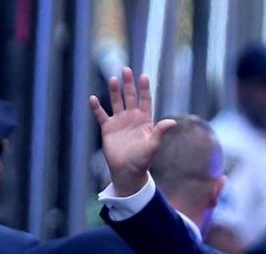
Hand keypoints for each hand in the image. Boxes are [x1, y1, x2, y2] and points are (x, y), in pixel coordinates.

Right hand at [89, 67, 176, 195]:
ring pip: (116, 102)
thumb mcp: (153, 144)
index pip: (145, 100)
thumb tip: (172, 122)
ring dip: (114, 91)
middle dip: (128, 84)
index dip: (144, 89)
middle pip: (130, 97)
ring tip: (112, 79)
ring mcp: (119, 122)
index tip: (143, 76)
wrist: (128, 171)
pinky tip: (92, 99)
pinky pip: (101, 115)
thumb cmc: (143, 159)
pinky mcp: (108, 128)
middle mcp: (132, 118)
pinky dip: (96, 107)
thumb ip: (160, 132)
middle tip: (126, 70)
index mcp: (144, 120)